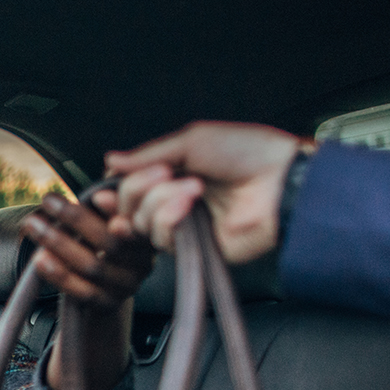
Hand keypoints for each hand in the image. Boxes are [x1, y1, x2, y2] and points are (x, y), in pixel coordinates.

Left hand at [23, 193, 155, 314]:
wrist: (108, 287)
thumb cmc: (105, 238)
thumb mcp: (111, 214)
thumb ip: (112, 193)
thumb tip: (112, 164)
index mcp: (147, 234)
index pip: (136, 220)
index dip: (118, 209)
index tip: (96, 196)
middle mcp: (143, 261)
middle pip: (111, 242)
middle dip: (76, 219)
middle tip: (48, 200)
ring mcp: (127, 285)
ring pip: (93, 266)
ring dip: (59, 243)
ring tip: (33, 225)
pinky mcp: (108, 304)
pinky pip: (82, 291)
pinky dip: (59, 275)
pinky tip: (39, 258)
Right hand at [105, 121, 307, 263]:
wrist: (280, 181)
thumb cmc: (246, 153)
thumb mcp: (191, 141)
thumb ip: (147, 155)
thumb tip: (110, 161)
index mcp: (175, 173)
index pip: (130, 185)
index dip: (117, 186)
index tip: (108, 183)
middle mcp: (175, 201)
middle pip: (128, 206)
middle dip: (138, 187)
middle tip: (164, 173)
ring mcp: (185, 226)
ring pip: (141, 223)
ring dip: (160, 200)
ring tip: (193, 188)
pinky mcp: (195, 248)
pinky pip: (162, 240)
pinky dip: (169, 218)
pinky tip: (190, 204)